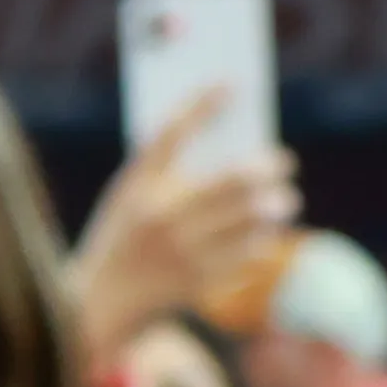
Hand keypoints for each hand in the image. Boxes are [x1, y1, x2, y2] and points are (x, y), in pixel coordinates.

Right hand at [67, 91, 299, 348]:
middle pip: (231, 179)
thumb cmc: (123, 235)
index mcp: (136, 187)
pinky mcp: (198, 282)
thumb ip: (166, 171)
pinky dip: (262, 240)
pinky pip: (247, 254)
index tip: (229, 84)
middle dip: (267, 167)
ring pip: (249, 219)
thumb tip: (229, 141)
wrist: (100, 302)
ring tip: (286, 200)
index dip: (201, 104)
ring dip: (275, 205)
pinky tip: (266, 233)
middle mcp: (159, 216)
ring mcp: (180, 252)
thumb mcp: (129, 198)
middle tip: (285, 162)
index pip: (171, 132)